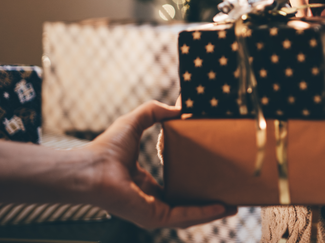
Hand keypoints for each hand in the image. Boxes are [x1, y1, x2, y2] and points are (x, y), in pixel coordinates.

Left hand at [84, 100, 235, 228]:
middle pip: (188, 205)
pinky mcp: (155, 216)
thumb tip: (178, 108)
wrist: (91, 167)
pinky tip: (221, 206)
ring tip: (233, 206)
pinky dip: (204, 212)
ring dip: (213, 211)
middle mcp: (151, 201)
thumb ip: (154, 111)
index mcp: (146, 185)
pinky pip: (185, 216)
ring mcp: (154, 211)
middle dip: (210, 202)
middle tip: (231, 195)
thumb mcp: (136, 122)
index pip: (176, 190)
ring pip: (190, 215)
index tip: (214, 178)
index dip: (195, 185)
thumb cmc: (105, 148)